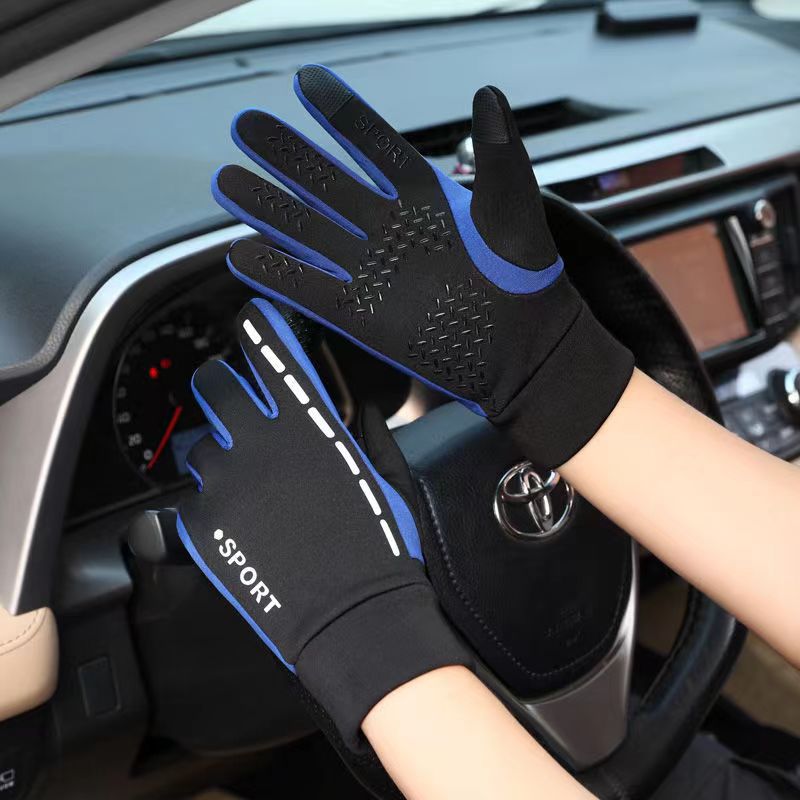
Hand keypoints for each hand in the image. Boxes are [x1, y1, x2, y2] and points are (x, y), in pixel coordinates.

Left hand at [177, 298, 469, 747]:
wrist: (354, 618)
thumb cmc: (382, 548)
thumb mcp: (388, 476)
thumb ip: (364, 430)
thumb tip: (351, 407)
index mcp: (308, 421)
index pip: (270, 349)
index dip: (259, 328)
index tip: (253, 322)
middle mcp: (259, 439)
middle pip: (212, 383)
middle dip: (222, 385)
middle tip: (236, 404)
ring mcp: (224, 482)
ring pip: (200, 446)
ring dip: (220, 456)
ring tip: (250, 487)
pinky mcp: (202, 524)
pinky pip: (193, 500)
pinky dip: (214, 508)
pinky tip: (246, 528)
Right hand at [212, 65, 632, 466]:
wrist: (523, 352)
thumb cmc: (527, 282)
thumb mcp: (516, 212)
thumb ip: (499, 158)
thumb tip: (488, 95)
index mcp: (426, 200)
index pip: (376, 147)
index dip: (342, 116)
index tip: (307, 82)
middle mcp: (391, 231)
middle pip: (327, 185)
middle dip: (286, 156)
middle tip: (245, 126)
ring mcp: (373, 272)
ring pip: (310, 232)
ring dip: (269, 208)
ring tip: (227, 180)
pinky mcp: (363, 315)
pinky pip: (310, 289)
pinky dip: (277, 273)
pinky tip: (243, 254)